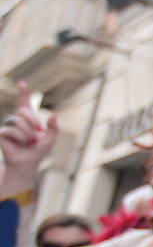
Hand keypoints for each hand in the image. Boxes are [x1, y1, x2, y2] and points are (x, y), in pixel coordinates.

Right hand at [0, 82, 56, 199]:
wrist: (27, 163)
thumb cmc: (38, 152)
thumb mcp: (50, 139)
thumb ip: (54, 127)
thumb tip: (53, 114)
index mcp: (28, 120)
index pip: (25, 103)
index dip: (23, 93)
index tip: (21, 82)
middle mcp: (17, 121)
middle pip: (23, 111)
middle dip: (33, 121)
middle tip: (37, 133)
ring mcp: (9, 126)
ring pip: (17, 120)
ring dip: (26, 133)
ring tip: (28, 142)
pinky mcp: (2, 133)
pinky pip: (11, 130)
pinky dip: (19, 137)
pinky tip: (19, 143)